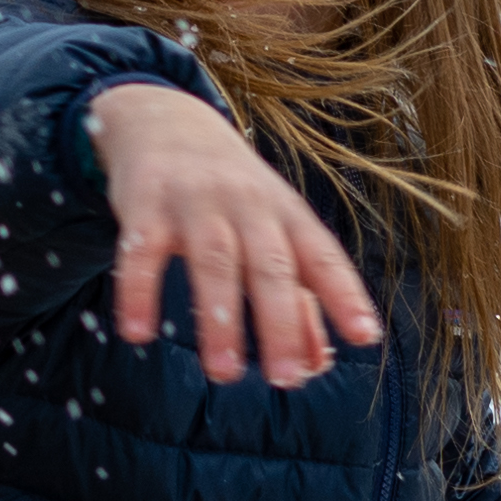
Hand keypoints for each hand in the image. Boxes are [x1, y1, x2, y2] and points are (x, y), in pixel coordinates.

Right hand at [89, 80, 380, 385]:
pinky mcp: (146, 205)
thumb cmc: (232, 195)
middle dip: (281, 322)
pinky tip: (137, 334)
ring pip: (214, 261)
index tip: (364, 336)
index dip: (345, 295)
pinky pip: (141, 252)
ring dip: (219, 319)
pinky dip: (139, 293)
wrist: (166, 121)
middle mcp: (248, 205)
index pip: (322, 256)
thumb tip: (318, 364)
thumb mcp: (273, 233)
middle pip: (270, 265)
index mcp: (286, 214)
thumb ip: (299, 299)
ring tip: (224, 373)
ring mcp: (196, 202)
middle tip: (286, 378)